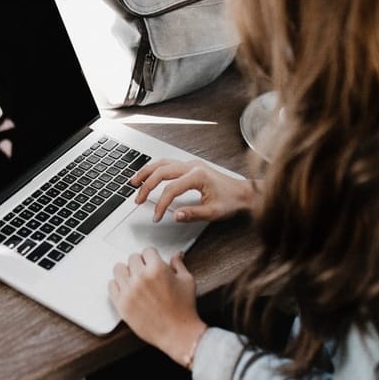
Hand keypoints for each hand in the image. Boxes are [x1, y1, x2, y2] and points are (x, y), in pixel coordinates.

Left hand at [108, 247, 206, 367]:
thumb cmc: (184, 309)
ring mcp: (129, 291)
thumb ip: (178, 265)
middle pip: (132, 258)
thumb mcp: (187, 281)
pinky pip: (111, 285)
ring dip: (127, 272)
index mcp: (157, 269)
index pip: (147, 251)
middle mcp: (141, 278)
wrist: (178, 334)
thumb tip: (177, 255)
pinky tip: (127, 289)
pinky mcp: (121, 304)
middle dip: (140, 263)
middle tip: (146, 272)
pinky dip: (118, 285)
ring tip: (134, 279)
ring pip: (119, 269)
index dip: (152, 257)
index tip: (153, 262)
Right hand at [131, 158, 258, 222]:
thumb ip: (193, 214)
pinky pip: (168, 163)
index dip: (161, 204)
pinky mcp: (190, 166)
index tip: (157, 216)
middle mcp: (192, 166)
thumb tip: (175, 215)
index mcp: (197, 176)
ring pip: (162, 163)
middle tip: (138, 199)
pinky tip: (148, 175)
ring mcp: (191, 164)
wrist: (244, 192)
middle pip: (161, 172)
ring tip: (134, 182)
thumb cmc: (232, 201)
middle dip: (146, 186)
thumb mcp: (213, 212)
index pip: (171, 189)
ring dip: (147, 172)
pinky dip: (155, 169)